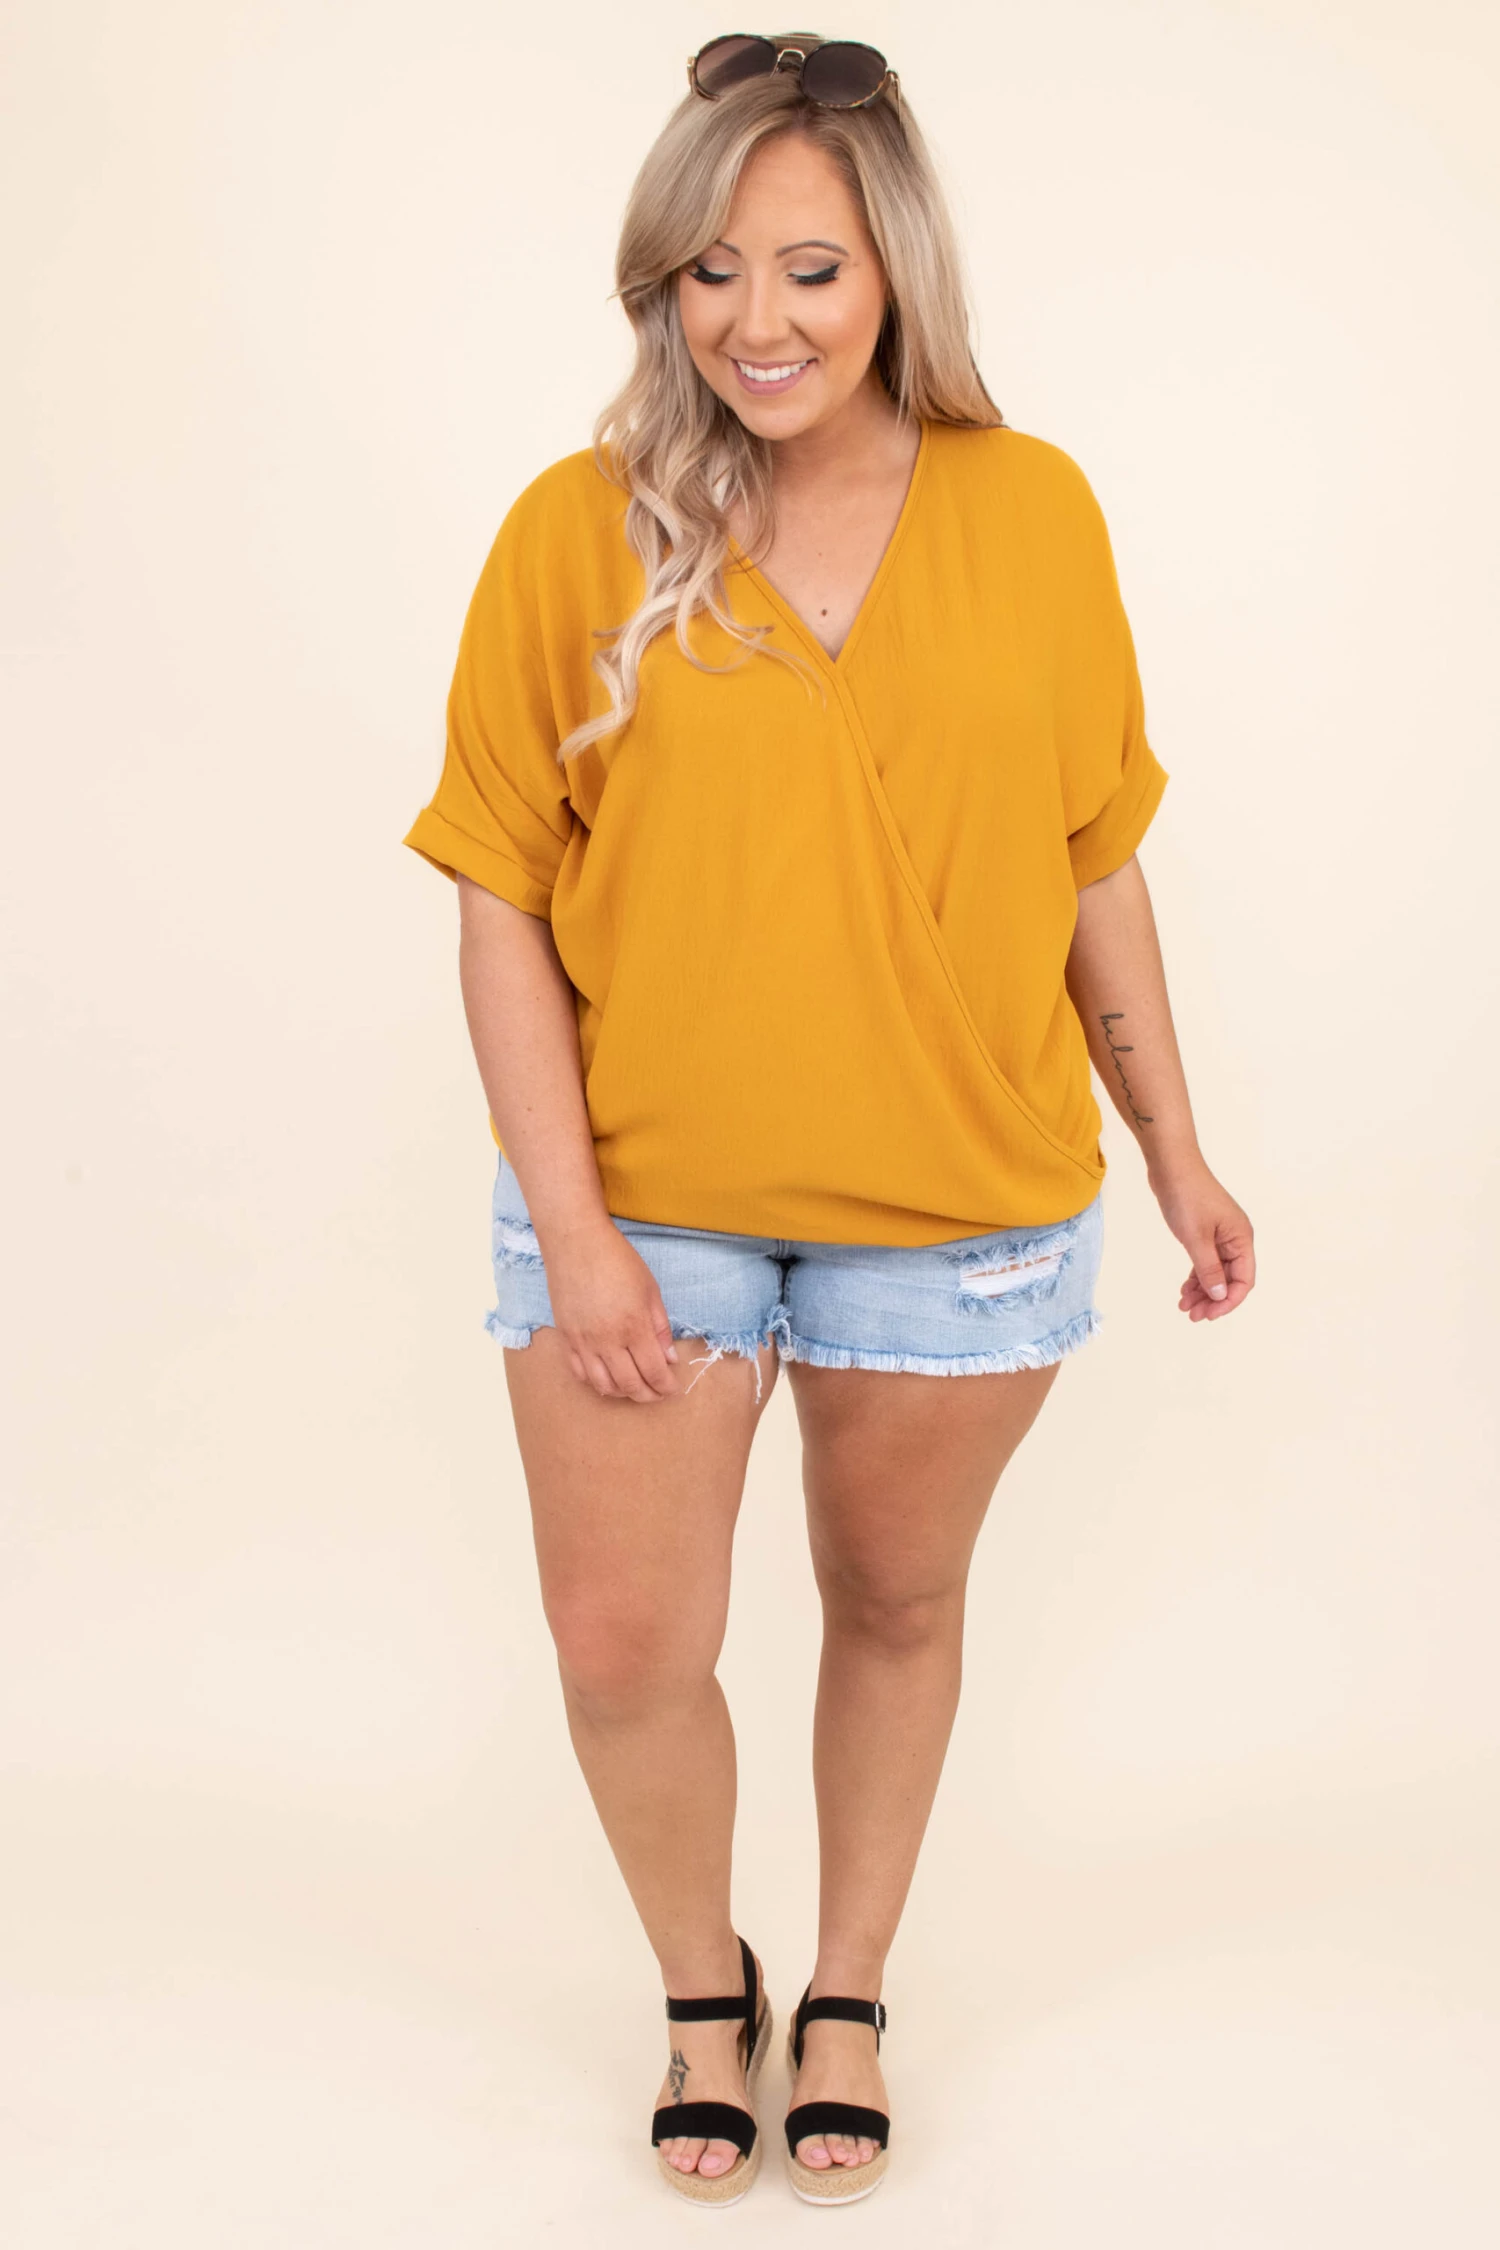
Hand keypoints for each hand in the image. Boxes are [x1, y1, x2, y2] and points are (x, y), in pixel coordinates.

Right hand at [538, 1221, 682, 1400]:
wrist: (576, 1243)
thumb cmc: (617, 1260)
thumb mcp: (650, 1290)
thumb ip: (660, 1327)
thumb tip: (669, 1358)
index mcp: (634, 1327)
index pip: (654, 1371)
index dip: (666, 1386)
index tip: (673, 1388)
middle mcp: (607, 1340)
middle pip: (630, 1385)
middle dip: (648, 1395)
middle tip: (657, 1393)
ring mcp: (583, 1342)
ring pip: (603, 1385)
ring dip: (622, 1393)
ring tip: (634, 1388)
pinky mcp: (566, 1338)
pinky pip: (580, 1372)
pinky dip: (595, 1382)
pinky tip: (607, 1378)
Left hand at [1150, 1154, 1255, 1321]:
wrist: (1171, 1166)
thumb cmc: (1187, 1197)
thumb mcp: (1196, 1238)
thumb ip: (1209, 1269)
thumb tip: (1221, 1296)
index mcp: (1241, 1239)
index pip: (1244, 1280)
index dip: (1229, 1301)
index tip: (1209, 1315)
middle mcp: (1235, 1239)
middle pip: (1230, 1279)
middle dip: (1213, 1299)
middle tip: (1192, 1315)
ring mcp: (1220, 1236)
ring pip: (1216, 1272)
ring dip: (1203, 1291)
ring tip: (1184, 1306)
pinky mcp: (1205, 1232)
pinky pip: (1206, 1262)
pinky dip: (1196, 1277)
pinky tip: (1184, 1290)